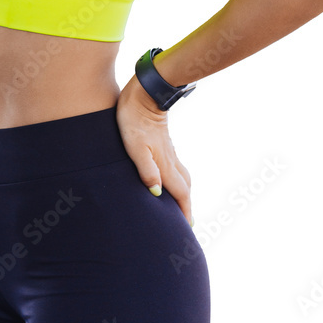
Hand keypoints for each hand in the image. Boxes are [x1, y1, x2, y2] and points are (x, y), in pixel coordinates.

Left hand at [115, 73, 192, 225]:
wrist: (144, 92)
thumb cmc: (134, 120)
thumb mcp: (136, 148)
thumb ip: (147, 170)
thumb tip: (157, 193)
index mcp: (165, 164)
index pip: (180, 193)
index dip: (184, 212)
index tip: (187, 229)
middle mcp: (170, 159)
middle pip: (185, 187)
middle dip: (187, 205)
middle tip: (187, 222)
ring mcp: (168, 149)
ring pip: (182, 175)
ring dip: (184, 192)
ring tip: (181, 203)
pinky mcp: (163, 141)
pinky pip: (175, 165)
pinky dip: (177, 177)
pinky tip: (169, 175)